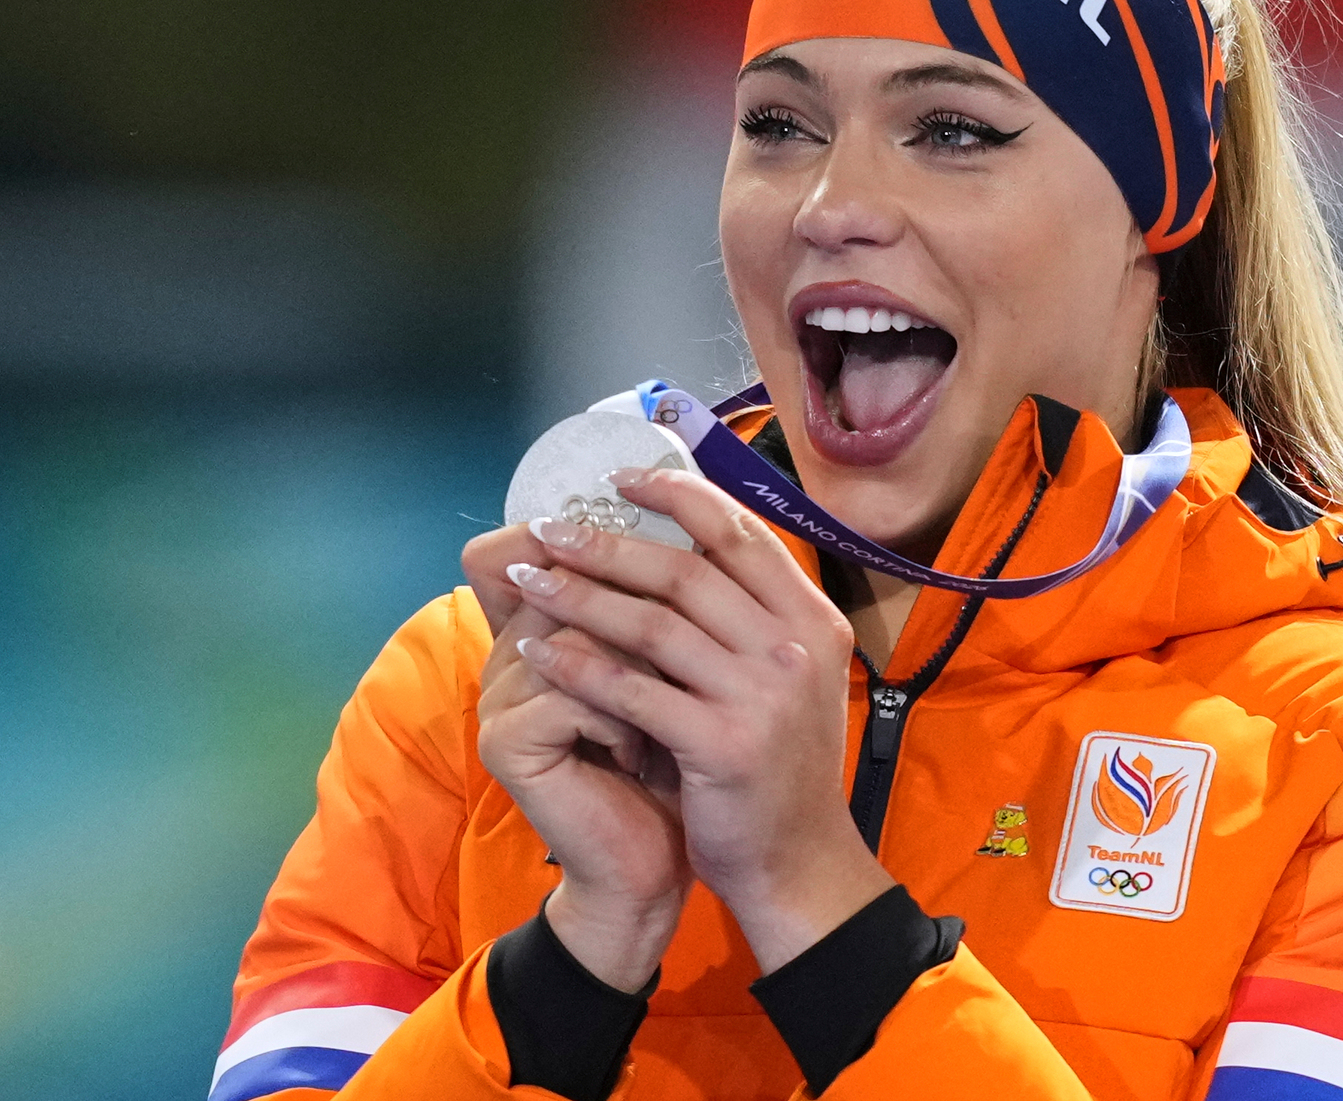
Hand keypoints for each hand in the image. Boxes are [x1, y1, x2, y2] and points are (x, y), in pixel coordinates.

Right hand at [472, 537, 689, 991]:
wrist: (651, 869)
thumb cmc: (673, 768)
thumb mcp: (675, 676)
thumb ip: (660, 608)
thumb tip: (694, 516)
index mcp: (544, 629)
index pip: (539, 545)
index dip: (594, 528)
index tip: (661, 519)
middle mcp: (509, 652)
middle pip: (568, 578)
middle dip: (643, 602)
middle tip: (697, 639)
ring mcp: (499, 697)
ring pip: (580, 631)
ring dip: (644, 668)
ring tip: (673, 706)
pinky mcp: (506, 741)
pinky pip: (576, 692)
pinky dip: (627, 718)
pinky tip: (646, 752)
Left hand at [512, 473, 895, 974]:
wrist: (798, 863)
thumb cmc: (778, 767)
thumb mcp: (789, 677)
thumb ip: (752, 615)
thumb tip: (682, 544)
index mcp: (813, 619)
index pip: (739, 534)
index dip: (677, 496)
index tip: (619, 480)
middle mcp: (795, 647)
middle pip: (686, 571)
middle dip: (607, 543)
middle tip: (549, 528)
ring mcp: (762, 696)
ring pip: (652, 625)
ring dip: (580, 596)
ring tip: (529, 579)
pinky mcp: (722, 745)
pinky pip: (632, 691)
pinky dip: (579, 666)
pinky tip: (539, 651)